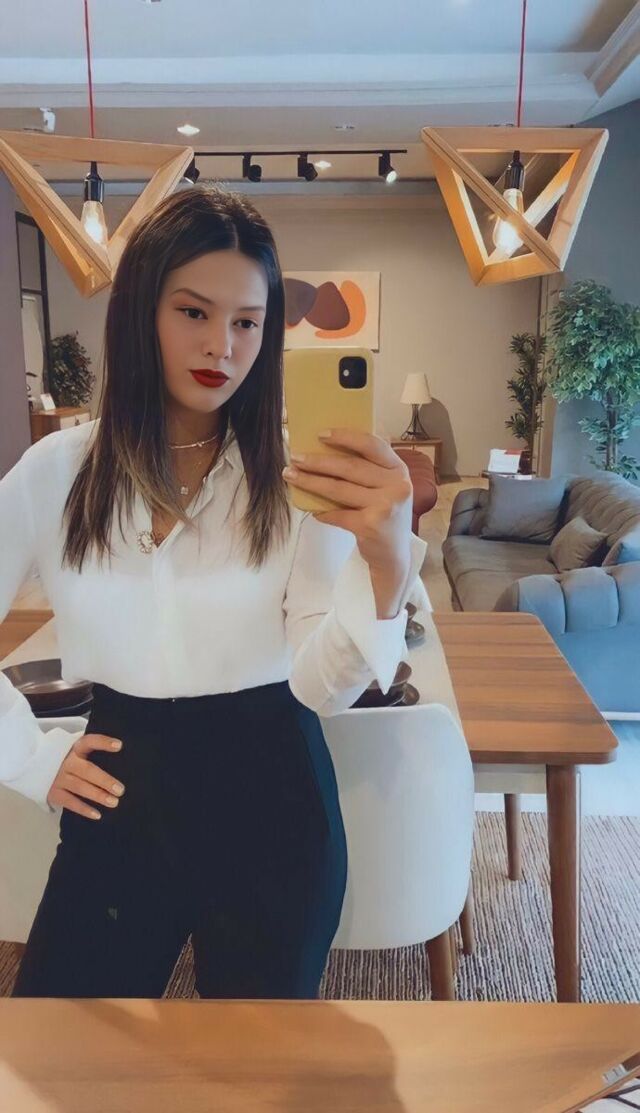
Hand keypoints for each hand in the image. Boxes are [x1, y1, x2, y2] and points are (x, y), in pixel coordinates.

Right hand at [47, 734, 125, 819]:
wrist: (39, 768)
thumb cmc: (70, 762)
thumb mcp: (79, 753)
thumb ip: (94, 755)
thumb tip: (122, 763)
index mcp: (75, 749)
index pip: (89, 742)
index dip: (103, 742)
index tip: (119, 745)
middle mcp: (67, 762)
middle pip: (87, 770)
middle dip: (105, 780)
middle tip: (120, 790)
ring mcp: (59, 778)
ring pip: (80, 787)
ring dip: (98, 795)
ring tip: (114, 802)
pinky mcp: (54, 793)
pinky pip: (70, 802)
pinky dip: (84, 809)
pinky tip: (98, 814)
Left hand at [282, 429, 413, 613]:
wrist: (394, 555)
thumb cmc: (384, 515)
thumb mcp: (386, 488)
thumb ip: (369, 470)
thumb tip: (325, 451)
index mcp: (398, 469)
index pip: (372, 445)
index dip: (346, 437)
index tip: (320, 435)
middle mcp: (397, 485)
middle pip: (350, 467)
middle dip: (318, 462)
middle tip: (295, 458)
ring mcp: (385, 506)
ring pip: (339, 489)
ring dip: (311, 482)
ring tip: (291, 475)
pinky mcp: (371, 526)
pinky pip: (337, 514)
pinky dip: (322, 512)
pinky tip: (312, 510)